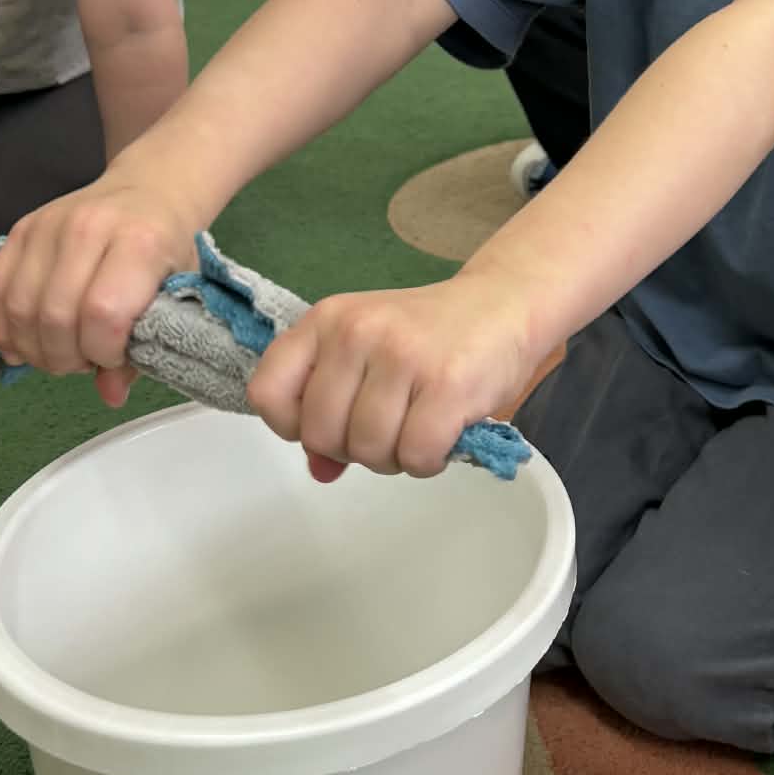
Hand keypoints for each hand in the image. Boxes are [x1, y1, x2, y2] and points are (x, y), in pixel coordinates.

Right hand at [0, 179, 198, 403]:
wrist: (149, 191)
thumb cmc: (168, 246)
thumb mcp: (177, 292)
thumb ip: (147, 345)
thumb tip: (111, 395)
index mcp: (139, 242)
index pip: (103, 314)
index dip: (102, 351)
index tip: (114, 357)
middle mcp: (89, 227)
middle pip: (55, 315)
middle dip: (65, 357)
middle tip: (82, 361)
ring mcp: (48, 225)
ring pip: (19, 306)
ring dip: (33, 348)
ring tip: (57, 354)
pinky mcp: (20, 229)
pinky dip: (1, 326)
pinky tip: (19, 345)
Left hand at [247, 273, 537, 480]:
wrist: (505, 304)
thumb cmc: (432, 334)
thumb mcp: (369, 355)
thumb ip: (335, 407)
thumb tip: (320, 470)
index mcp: (326, 321)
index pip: (268, 393)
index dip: (294, 426)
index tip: (331, 423)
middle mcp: (356, 331)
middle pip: (320, 434)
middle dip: (353, 450)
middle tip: (389, 429)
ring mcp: (401, 355)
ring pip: (368, 450)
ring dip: (395, 458)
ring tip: (418, 428)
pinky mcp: (447, 383)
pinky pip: (416, 456)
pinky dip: (428, 462)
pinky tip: (443, 435)